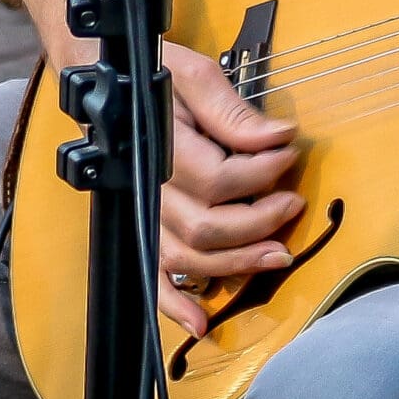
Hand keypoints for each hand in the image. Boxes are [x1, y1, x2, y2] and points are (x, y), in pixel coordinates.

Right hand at [153, 40, 301, 341]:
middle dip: (258, 222)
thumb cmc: (153, 74)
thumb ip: (232, 111)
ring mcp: (142, 214)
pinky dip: (175, 305)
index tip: (288, 152)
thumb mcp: (194, 75)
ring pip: (188, 257)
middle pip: (206, 227)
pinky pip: (153, 277)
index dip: (261, 172)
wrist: (104, 82)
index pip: (217, 178)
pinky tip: (202, 325)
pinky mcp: (141, 229)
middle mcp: (147, 188)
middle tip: (294, 203)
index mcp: (158, 146)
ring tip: (278, 254)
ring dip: (236, 263)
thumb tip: (278, 137)